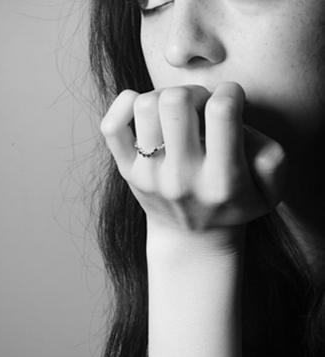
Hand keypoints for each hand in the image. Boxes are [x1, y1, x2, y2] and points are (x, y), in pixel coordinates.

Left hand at [101, 82, 286, 234]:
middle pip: (175, 101)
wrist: (190, 237)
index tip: (230, 103)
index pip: (222, 112)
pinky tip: (143, 108)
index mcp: (222, 181)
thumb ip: (272, 159)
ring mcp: (149, 175)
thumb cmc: (230, 206)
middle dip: (193, 91)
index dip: (230, 92)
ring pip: (144, 106)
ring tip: (175, 113)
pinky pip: (112, 126)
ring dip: (163, 97)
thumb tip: (240, 125)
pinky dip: (123, 104)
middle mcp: (181, 178)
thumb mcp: (269, 193)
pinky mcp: (127, 171)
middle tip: (200, 107)